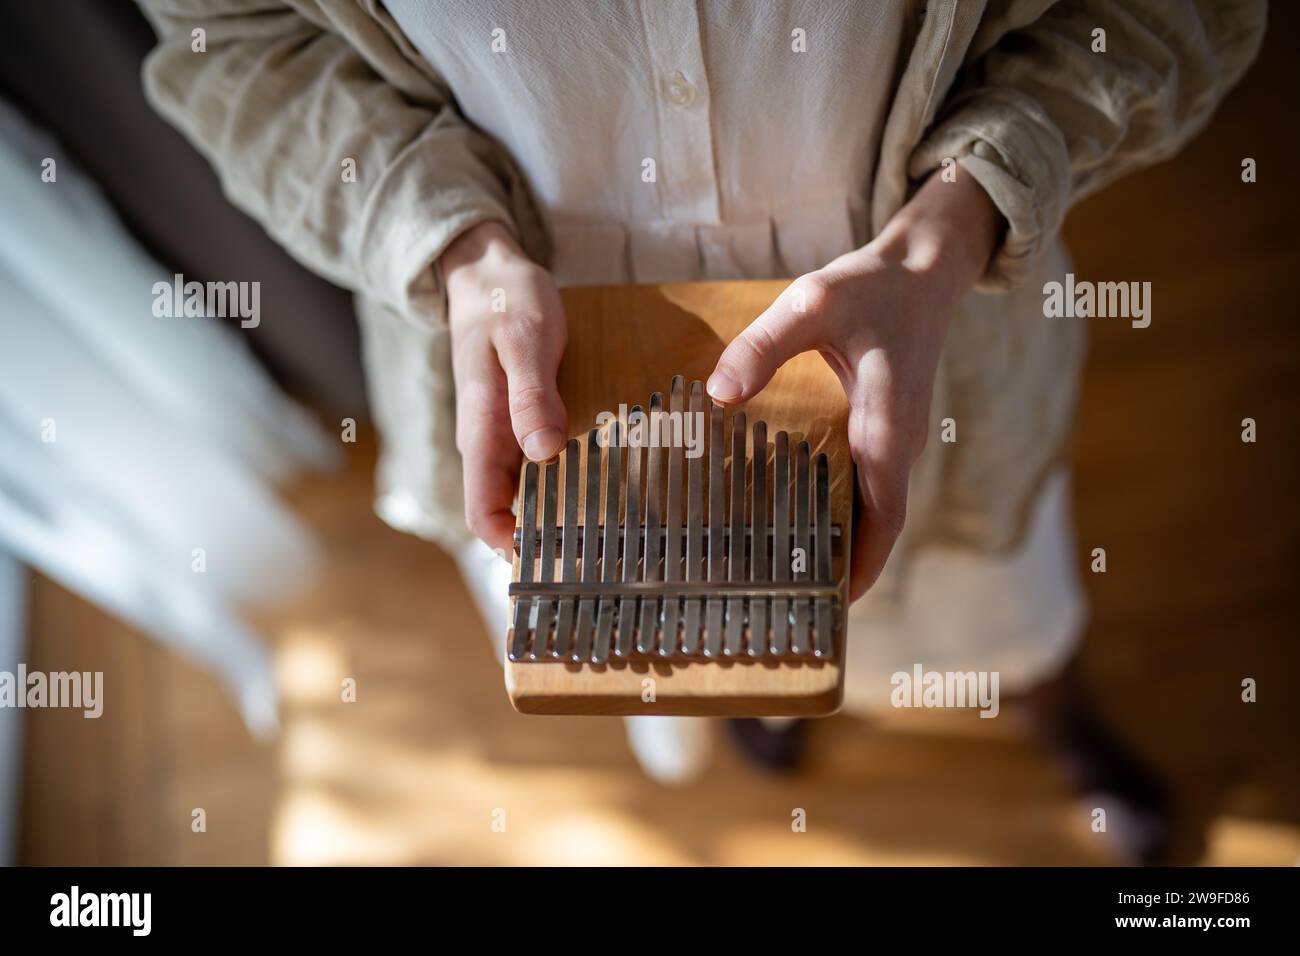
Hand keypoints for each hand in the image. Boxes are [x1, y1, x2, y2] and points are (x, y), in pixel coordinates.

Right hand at [443, 220, 567, 553]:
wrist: (490, 271)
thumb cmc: (507, 300)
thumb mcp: (524, 339)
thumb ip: (530, 395)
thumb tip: (542, 452)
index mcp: (481, 428)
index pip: (480, 510)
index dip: (507, 546)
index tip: (549, 567)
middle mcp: (489, 439)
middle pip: (505, 510)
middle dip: (540, 538)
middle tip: (596, 559)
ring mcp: (504, 432)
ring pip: (523, 490)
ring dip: (554, 512)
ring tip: (607, 531)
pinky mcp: (520, 419)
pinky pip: (536, 463)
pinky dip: (561, 479)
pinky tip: (600, 483)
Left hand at [706, 173, 1002, 599]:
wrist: (921, 272)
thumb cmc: (870, 289)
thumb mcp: (812, 305)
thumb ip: (764, 346)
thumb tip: (719, 393)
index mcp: (888, 427)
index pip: (884, 518)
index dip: (862, 567)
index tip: (832, 606)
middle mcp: (896, 445)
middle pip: (873, 527)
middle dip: (839, 569)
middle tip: (785, 602)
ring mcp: (891, 443)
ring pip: (867, 511)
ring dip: (835, 543)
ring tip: (778, 573)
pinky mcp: (879, 434)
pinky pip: (860, 487)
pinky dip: (832, 511)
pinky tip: (787, 516)